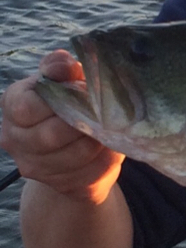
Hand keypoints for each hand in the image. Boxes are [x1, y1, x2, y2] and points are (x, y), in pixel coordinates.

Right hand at [0, 50, 123, 203]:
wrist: (78, 145)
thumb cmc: (72, 101)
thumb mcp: (66, 78)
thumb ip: (61, 67)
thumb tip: (63, 63)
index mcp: (13, 106)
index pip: (27, 108)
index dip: (59, 100)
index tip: (83, 92)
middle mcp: (14, 138)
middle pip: (50, 136)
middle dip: (84, 122)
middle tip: (104, 113)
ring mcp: (34, 166)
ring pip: (74, 156)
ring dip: (99, 140)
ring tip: (110, 128)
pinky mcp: (60, 184)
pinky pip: (90, 173)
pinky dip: (107, 158)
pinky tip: (111, 146)